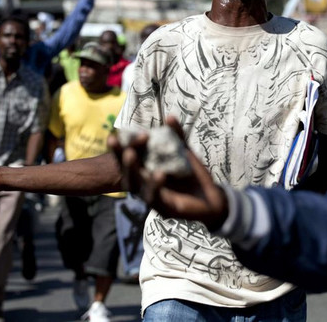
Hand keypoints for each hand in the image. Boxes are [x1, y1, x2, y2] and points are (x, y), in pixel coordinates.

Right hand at [108, 117, 228, 229]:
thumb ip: (177, 136)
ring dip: (132, 169)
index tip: (116, 135)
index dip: (120, 148)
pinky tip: (159, 173)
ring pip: (135, 185)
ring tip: (131, 155)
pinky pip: (154, 197)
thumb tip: (169, 117)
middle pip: (126, 172)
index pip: (127, 158)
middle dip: (122, 157)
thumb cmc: (192, 174)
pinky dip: (154, 185)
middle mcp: (143, 184)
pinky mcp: (163, 208)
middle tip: (122, 144)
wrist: (211, 196)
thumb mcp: (184, 152)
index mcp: (145, 170)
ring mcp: (151, 197)